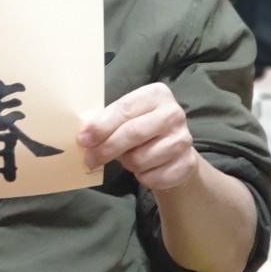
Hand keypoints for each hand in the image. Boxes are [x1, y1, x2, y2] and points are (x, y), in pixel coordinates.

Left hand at [78, 82, 198, 193]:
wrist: (175, 152)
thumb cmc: (143, 130)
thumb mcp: (128, 117)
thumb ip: (109, 121)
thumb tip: (85, 137)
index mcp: (157, 94)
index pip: (125, 108)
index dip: (102, 125)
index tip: (83, 139)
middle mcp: (174, 113)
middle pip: (133, 133)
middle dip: (106, 148)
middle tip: (89, 159)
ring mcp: (183, 139)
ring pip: (140, 159)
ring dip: (127, 163)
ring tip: (128, 159)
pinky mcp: (187, 164)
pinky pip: (152, 177)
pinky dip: (142, 177)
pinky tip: (144, 169)